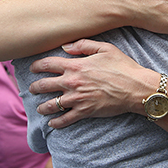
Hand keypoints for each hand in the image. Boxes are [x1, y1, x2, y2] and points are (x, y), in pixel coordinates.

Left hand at [29, 39, 149, 127]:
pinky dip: (56, 122)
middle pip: (44, 85)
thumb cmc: (123, 66)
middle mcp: (72, 82)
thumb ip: (83, 44)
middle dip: (34, 87)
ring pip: (51, 104)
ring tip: (40, 108)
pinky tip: (52, 123)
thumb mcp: (105, 48)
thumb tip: (65, 46)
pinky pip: (65, 119)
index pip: (47, 64)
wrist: (136, 88)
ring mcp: (77, 98)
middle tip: (31, 89)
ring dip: (42, 107)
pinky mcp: (85, 111)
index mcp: (75, 65)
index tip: (32, 68)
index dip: (36, 66)